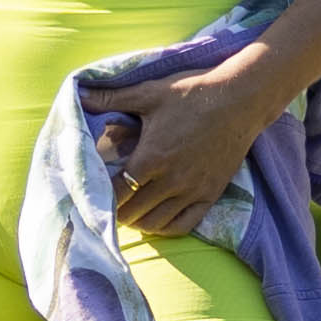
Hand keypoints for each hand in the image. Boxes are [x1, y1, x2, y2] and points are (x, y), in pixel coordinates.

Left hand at [95, 38, 301, 244]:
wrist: (240, 100)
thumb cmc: (193, 93)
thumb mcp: (149, 92)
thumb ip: (112, 97)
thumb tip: (80, 93)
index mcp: (151, 157)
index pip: (116, 192)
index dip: (99, 197)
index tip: (90, 194)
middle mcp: (171, 180)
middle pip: (132, 213)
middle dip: (115, 211)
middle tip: (105, 204)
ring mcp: (192, 190)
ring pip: (155, 223)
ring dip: (137, 222)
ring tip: (127, 213)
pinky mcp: (210, 194)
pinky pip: (184, 225)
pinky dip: (165, 227)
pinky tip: (155, 220)